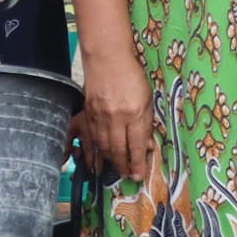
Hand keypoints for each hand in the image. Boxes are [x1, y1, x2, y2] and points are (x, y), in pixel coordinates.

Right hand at [81, 47, 152, 183]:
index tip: (138, 175)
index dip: (137, 162)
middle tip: (127, 176)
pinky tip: (99, 155)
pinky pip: (91, 136)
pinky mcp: (88, 113)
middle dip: (123, 166)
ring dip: (109, 160)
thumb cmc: (132, 77)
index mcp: (135, 113)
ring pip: (103, 145)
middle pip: (118, 149)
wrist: (107, 60)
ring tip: (114, 169)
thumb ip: (146, 123)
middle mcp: (116, 118)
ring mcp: (99, 116)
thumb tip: (147, 145)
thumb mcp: (148, 99)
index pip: (136, 145)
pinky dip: (95, 148)